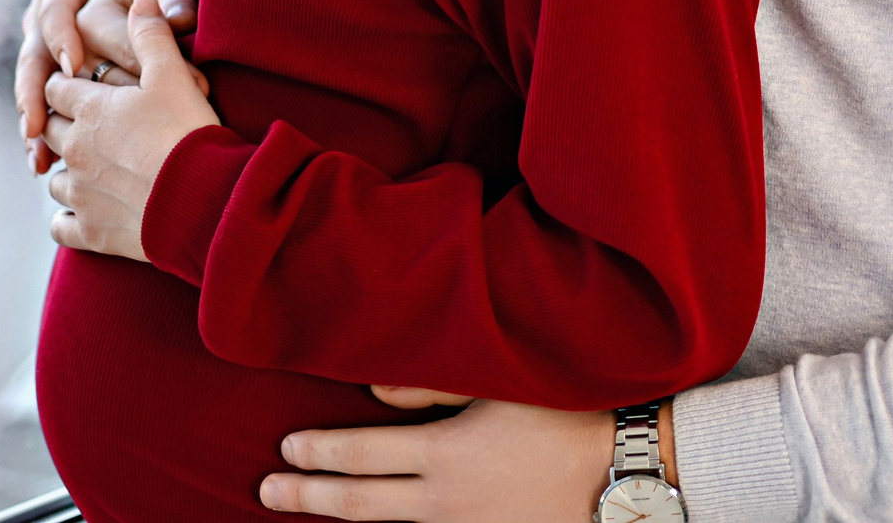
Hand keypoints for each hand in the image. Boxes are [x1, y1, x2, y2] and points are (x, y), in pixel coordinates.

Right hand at [16, 0, 190, 171]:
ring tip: (36, 159)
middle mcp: (43, 20)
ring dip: (32, 125)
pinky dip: (42, 136)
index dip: (60, 34)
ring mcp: (45, 50)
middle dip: (34, 94)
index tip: (72, 61)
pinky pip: (45, 106)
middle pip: (32, 59)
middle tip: (37, 125)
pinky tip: (42, 167)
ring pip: (33, 90)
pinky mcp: (55, 75)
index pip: (55, 8)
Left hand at [42, 0, 222, 259]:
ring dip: (66, 169)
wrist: (204, 200)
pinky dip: (66, 219)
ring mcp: (81, 193)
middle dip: (60, 122)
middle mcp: (75, 149)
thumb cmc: (188, 132)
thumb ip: (152, 33)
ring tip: (86, 167)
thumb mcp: (173, 74)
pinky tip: (80, 214)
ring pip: (55, 177)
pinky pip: (60, 226)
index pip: (58, 87)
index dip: (67, 81)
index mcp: (89, 109)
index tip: (79, 80)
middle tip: (81, 121)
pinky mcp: (91, 231)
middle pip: (50, 129)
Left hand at [261, 392, 614, 521]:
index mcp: (445, 455)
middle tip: (267, 490)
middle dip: (310, 495)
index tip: (287, 446)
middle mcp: (446, 502)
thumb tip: (373, 391)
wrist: (626, 471)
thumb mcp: (499, 384)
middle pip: (361, 504)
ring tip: (311, 505)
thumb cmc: (565, 414)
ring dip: (346, 515)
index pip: (362, 455)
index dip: (319, 451)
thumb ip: (431, 384)